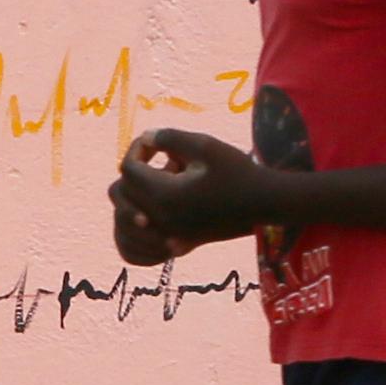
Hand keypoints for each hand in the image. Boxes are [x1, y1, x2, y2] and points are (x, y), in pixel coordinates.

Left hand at [109, 126, 273, 250]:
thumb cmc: (237, 171)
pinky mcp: (175, 244)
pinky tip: (152, 210)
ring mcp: (167, 235)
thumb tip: (145, 139)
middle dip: (135, 171)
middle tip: (162, 162)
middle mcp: (161, 220)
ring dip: (135, 195)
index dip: (137, 150)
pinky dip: (134, 230)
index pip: (128, 169)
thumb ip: (169, 137)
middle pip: (121, 192)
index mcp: (165, 195)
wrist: (264, 204)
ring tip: (162, 183)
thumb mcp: (204, 145)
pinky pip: (135, 247)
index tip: (157, 145)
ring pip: (124, 217)